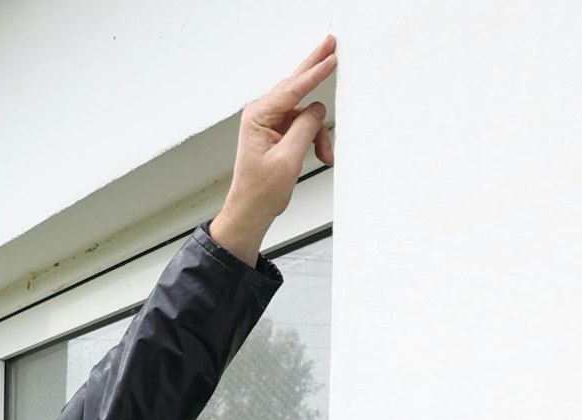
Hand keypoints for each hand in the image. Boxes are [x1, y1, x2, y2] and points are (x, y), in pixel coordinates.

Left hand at [209, 36, 336, 265]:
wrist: (250, 211)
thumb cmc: (260, 191)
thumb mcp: (288, 159)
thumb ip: (304, 129)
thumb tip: (316, 108)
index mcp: (258, 117)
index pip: (292, 89)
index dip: (315, 72)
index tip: (331, 57)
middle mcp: (261, 114)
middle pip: (294, 84)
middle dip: (314, 67)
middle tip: (331, 45)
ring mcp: (269, 121)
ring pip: (304, 112)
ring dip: (318, 132)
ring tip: (325, 155)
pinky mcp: (277, 131)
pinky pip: (302, 124)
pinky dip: (314, 138)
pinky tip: (320, 155)